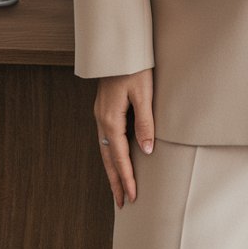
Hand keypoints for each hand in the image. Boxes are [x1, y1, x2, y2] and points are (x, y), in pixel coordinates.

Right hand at [94, 68, 154, 207]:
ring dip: (112, 169)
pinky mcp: (104, 107)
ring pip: (105, 148)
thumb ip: (145, 122)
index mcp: (111, 118)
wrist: (117, 45)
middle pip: (108, 157)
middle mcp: (102, 119)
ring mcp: (101, 113)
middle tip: (121, 203)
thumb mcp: (144, 92)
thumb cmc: (133, 65)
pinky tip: (115, 158)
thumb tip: (146, 151)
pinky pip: (106, 137)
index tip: (132, 197)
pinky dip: (110, 153)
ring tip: (118, 187)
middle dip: (115, 180)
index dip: (127, 178)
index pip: (119, 156)